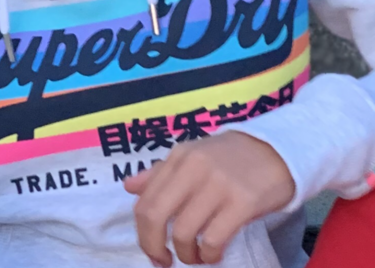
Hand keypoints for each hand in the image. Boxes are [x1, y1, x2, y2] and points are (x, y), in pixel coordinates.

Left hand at [124, 132, 294, 265]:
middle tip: (164, 261)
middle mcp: (193, 167)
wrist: (278, 150)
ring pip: (183, 232)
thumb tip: (129, 187)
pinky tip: (214, 254)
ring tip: (197, 257)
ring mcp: (217, 184)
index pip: (145, 200)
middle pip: (155, 216)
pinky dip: (209, 256)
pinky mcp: (242, 202)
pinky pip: (213, 240)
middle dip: (154, 247)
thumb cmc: (231, 158)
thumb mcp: (194, 156)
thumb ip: (161, 173)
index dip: (143, 233)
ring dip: (187, 255)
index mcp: (179, 156)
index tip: (153, 249)